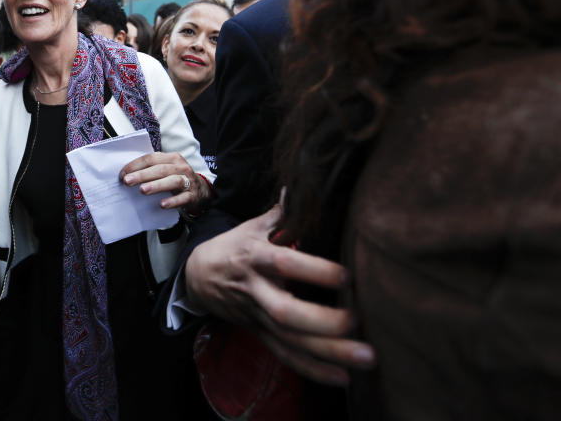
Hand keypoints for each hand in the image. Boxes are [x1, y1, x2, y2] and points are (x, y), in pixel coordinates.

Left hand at [120, 151, 210, 209]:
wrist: (202, 191)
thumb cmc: (178, 179)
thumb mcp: (167, 170)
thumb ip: (152, 169)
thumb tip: (127, 174)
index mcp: (172, 158)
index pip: (152, 158)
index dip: (136, 165)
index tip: (123, 174)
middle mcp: (180, 167)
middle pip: (160, 169)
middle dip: (142, 175)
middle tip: (128, 181)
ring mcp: (188, 181)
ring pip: (172, 181)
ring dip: (156, 185)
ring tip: (143, 190)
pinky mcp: (192, 195)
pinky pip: (182, 198)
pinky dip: (172, 201)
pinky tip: (162, 204)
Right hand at [184, 205, 375, 385]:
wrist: (198, 277)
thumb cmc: (235, 247)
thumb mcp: (253, 227)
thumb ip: (283, 213)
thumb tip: (303, 185)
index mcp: (256, 258)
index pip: (285, 264)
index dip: (314, 270)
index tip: (347, 275)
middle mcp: (256, 290)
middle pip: (285, 312)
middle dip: (322, 322)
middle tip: (357, 322)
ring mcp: (257, 316)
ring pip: (290, 340)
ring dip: (328, 353)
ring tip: (366, 358)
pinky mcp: (259, 334)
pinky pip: (285, 356)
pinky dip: (313, 370)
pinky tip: (343, 378)